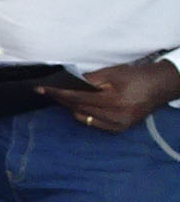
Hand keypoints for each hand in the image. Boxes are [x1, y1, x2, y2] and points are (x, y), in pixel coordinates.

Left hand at [40, 60, 179, 133]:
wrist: (160, 87)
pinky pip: (92, 123)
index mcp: (114, 100)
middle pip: (78, 108)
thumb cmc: (135, 76)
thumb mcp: (112, 72)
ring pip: (83, 117)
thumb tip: (67, 84)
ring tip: (61, 97)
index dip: (58, 93)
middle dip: (61, 100)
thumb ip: (89, 80)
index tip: (41, 89)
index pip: (78, 97)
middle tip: (47, 92)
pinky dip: (82, 115)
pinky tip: (77, 107)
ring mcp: (118, 125)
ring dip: (70, 107)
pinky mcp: (119, 129)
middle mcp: (116, 116)